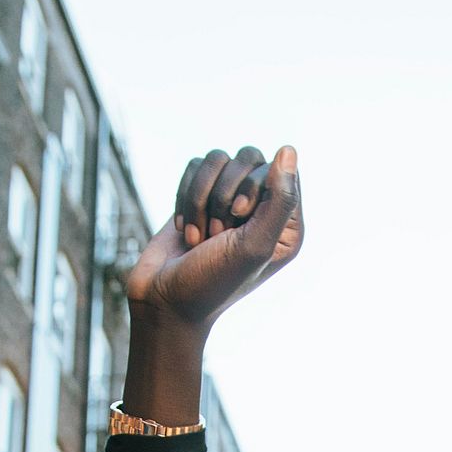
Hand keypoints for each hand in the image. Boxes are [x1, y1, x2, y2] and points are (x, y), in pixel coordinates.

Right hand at [127, 145, 301, 334]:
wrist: (163, 302)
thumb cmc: (211, 283)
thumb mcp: (254, 247)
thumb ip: (280, 200)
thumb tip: (289, 149)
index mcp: (285, 225)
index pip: (280, 171)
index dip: (252, 186)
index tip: (237, 219)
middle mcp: (260, 209)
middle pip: (249, 158)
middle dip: (223, 194)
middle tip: (216, 235)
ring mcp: (227, 202)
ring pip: (218, 160)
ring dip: (200, 199)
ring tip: (197, 237)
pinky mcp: (199, 198)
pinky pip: (195, 168)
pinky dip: (185, 197)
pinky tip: (184, 230)